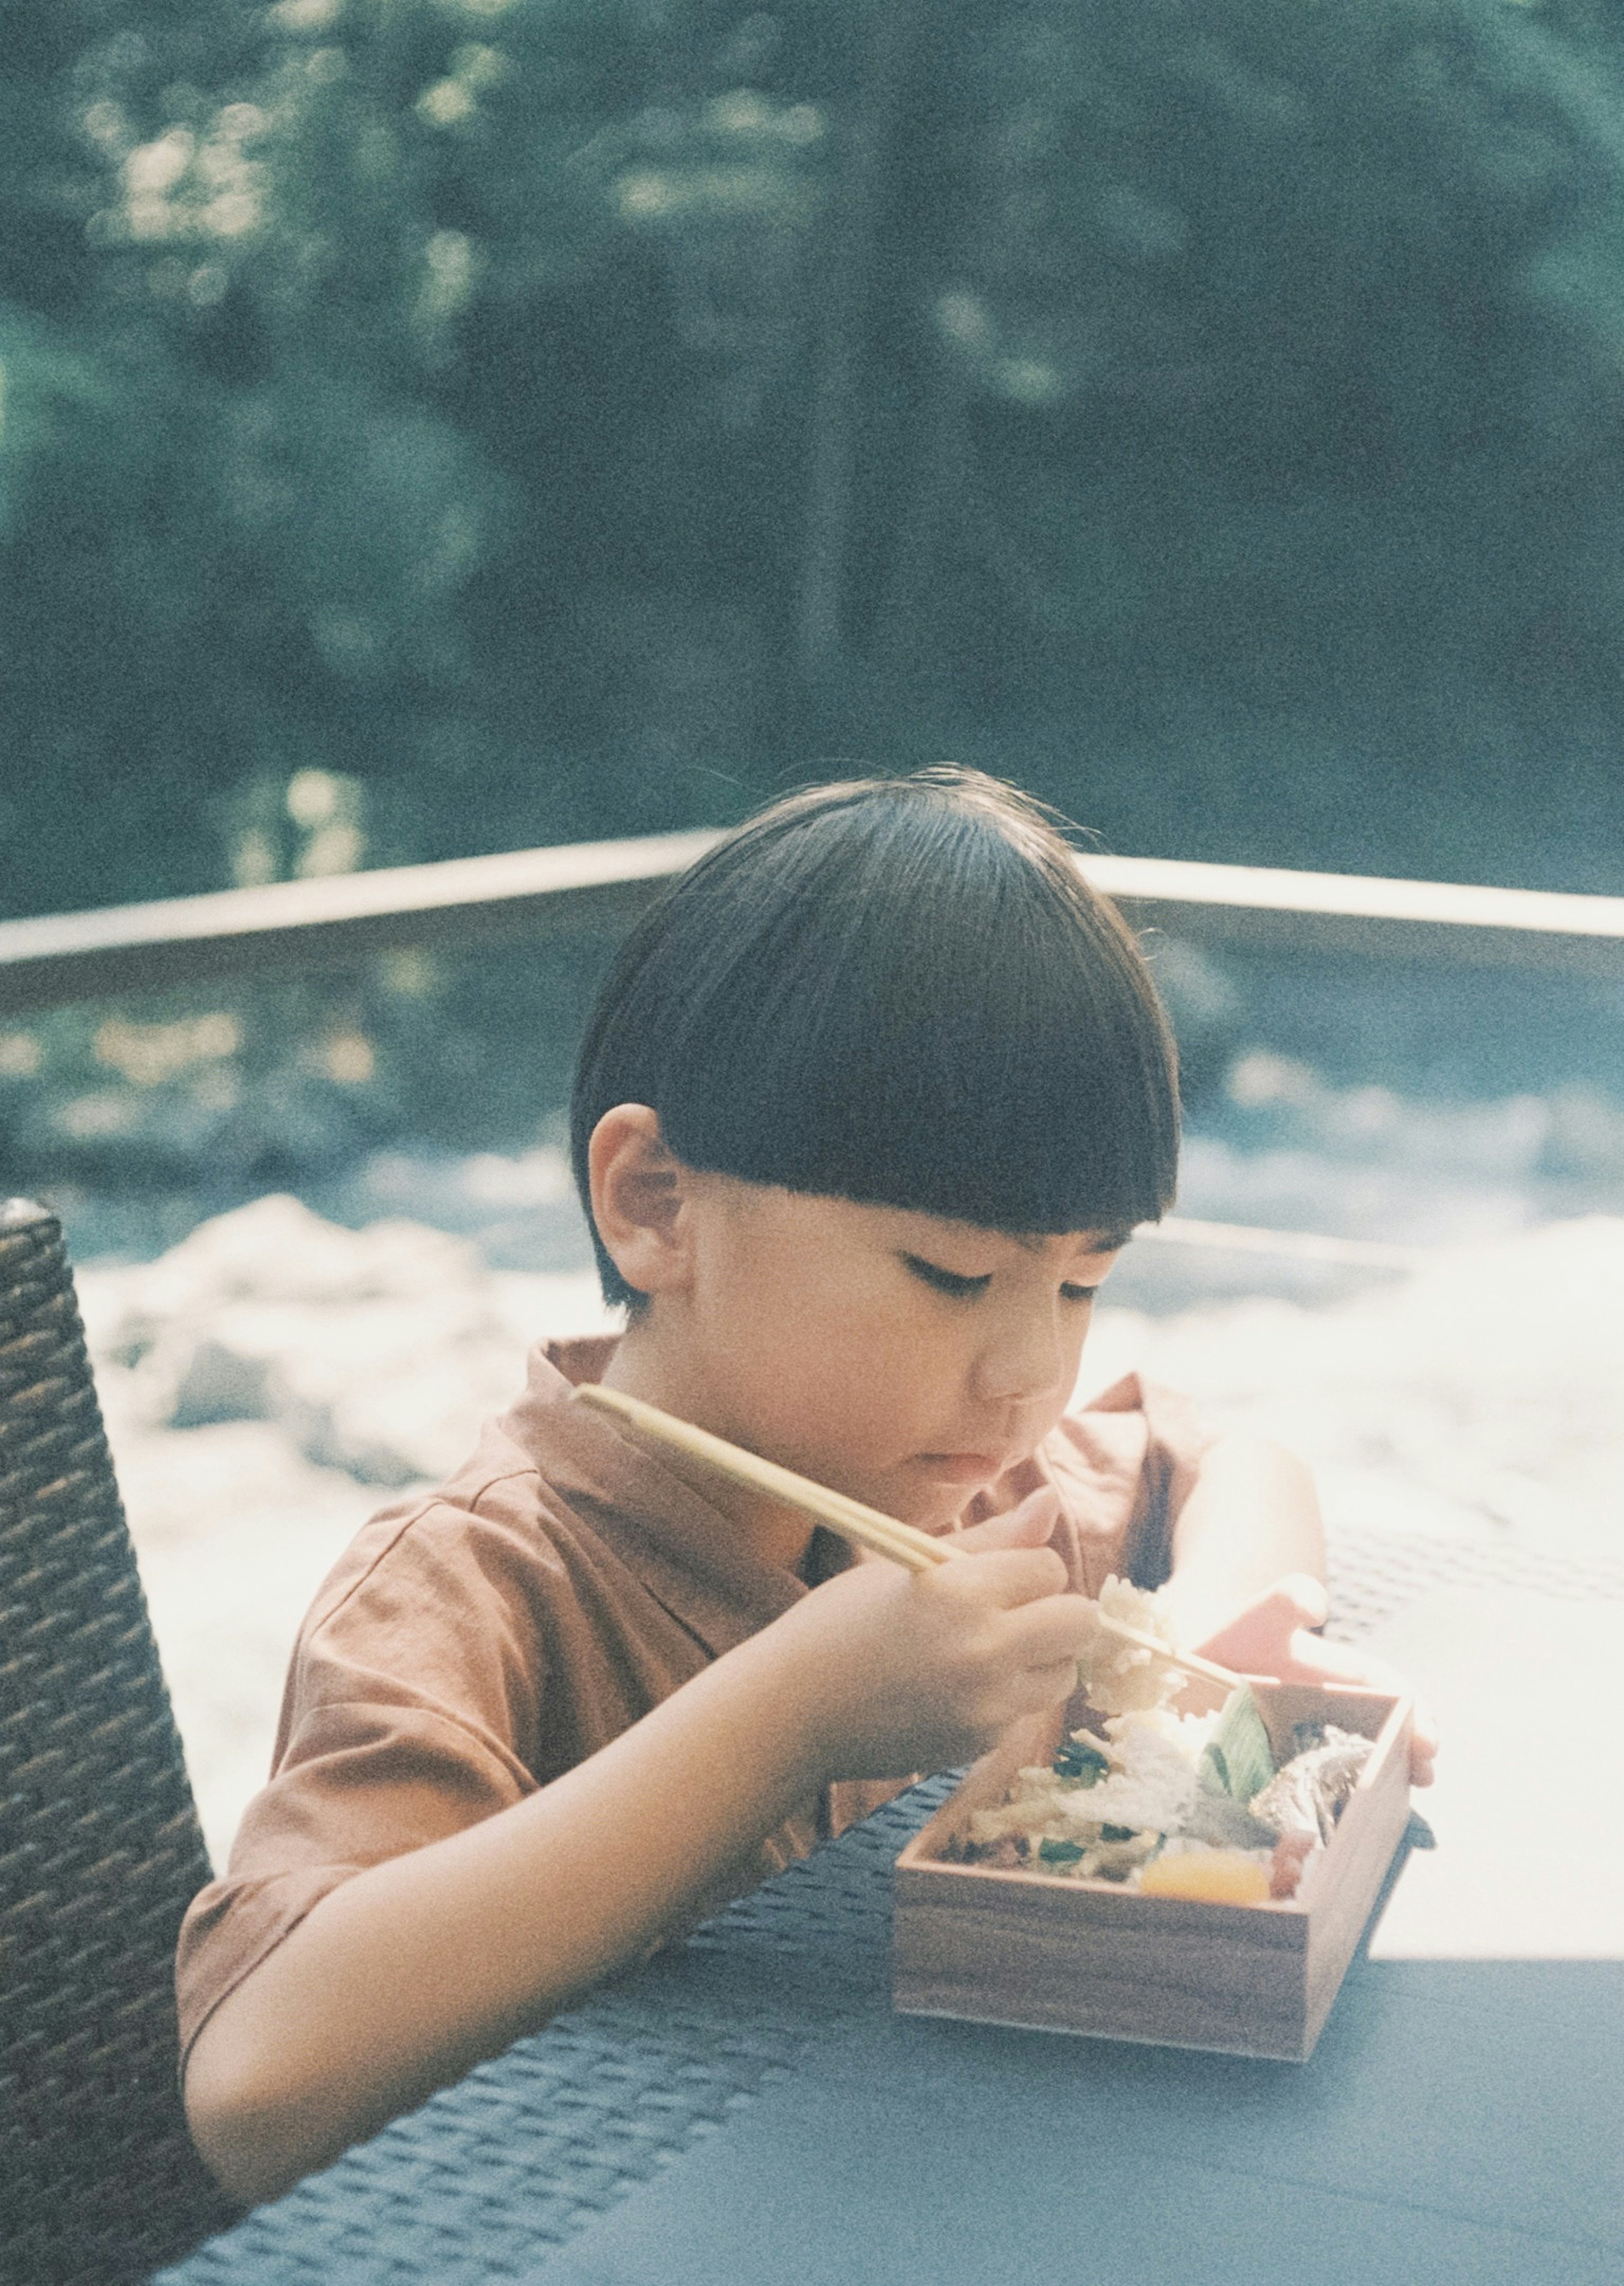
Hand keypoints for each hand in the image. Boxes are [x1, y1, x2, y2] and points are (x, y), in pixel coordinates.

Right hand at [773, 1489, 1095, 1780]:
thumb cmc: (842, 1624)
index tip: (986, 1576)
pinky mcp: (981, 1745)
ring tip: (983, 1651)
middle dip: (1054, 1610)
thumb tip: (1052, 1501)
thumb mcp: (909, 1565)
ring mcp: (988, 1706)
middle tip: (1008, 1611)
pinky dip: (1005, 1698)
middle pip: (1080, 1622)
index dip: (1021, 1566)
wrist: (792, 1711)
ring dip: (1040, 1658)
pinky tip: (952, 1690)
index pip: (1048, 1566)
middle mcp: (986, 1650)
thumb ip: (992, 1539)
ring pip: (1064, 1672)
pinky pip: (1024, 1711)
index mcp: (963, 1591)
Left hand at [1192, 1573, 1437, 1786]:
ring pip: (1354, 1764)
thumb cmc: (1232, 1635)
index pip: (1385, 1688)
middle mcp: (1328, 1711)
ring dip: (1380, 1782)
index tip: (1428, 1741)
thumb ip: (1287, 1599)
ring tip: (1395, 1805)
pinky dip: (1334, 1808)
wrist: (1183, 1665)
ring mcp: (1305, 1744)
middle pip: (1382, 1730)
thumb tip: (1316, 1605)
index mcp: (1334, 1676)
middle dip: (1408, 1752)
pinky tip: (1341, 1829)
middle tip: (1423, 1776)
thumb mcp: (1260, 1613)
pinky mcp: (1276, 1773)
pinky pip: (1315, 1794)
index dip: (1413, 1712)